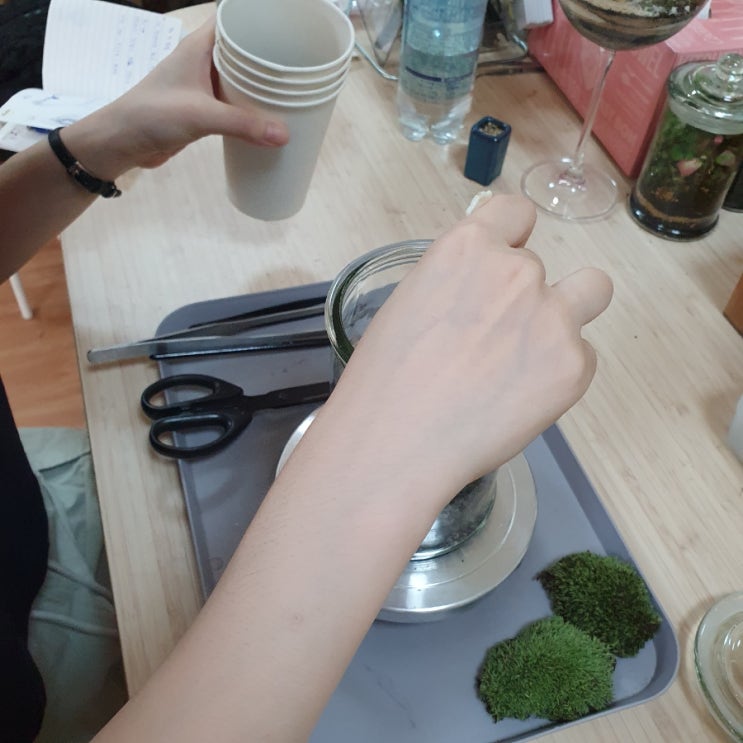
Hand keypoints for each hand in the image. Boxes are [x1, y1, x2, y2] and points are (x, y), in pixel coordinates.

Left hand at [63, 16, 289, 176]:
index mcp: (198, 46)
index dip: (258, 18)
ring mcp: (203, 85)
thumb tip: (285, 135)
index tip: (288, 25)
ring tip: (293, 89)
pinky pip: (234, 101)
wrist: (122, 142)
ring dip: (261, 84)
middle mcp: (202, 61)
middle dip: (268, 54)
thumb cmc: (153, 115)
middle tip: (300, 62)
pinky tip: (268, 116)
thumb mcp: (201, 116)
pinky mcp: (203, 109)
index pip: (232, 19)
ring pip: (239, 77)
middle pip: (242, 49)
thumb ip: (242, 125)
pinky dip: (251, 106)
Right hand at [324, 194, 612, 501]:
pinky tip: (522, 398)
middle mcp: (517, 271)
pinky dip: (561, 372)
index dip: (509, 238)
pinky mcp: (573, 365)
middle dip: (523, 296)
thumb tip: (480, 292)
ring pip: (591, 292)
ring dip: (568, 314)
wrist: (397, 441)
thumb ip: (457, 282)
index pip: (515, 211)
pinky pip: (583, 355)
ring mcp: (552, 317)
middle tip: (496, 341)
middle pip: (542, 265)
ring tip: (534, 356)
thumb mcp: (410, 303)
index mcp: (467, 248)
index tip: (503, 262)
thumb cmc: (384, 380)